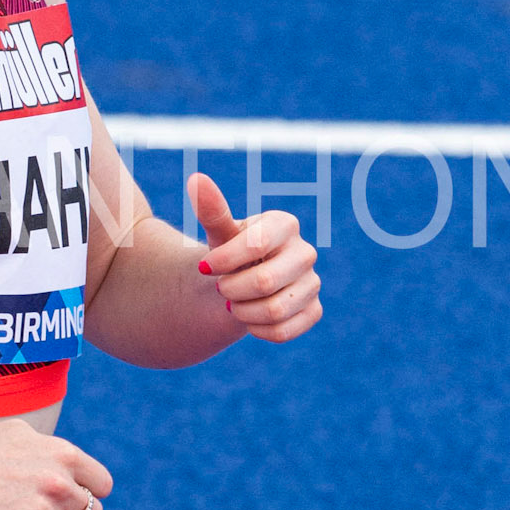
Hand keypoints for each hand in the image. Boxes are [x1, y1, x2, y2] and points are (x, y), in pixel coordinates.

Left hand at [188, 173, 322, 344]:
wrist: (239, 281)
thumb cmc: (230, 251)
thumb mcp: (219, 232)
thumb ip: (211, 209)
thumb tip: (196, 179)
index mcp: (285, 225)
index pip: (256, 244)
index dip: (225, 261)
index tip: (204, 267)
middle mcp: (305, 252)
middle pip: (265, 282)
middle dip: (232, 289)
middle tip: (220, 287)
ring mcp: (312, 283)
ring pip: (275, 310)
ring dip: (242, 312)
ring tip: (233, 304)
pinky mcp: (313, 310)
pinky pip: (285, 330)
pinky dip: (258, 330)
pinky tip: (248, 319)